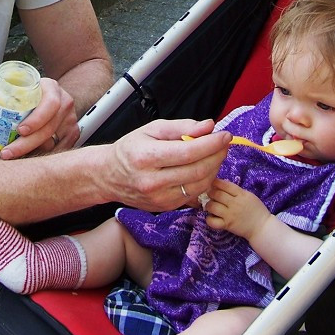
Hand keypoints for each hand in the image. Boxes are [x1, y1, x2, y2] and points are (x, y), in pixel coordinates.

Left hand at [0, 77, 79, 158]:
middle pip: (50, 127)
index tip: (20, 130)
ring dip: (33, 153)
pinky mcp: (71, 134)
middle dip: (28, 143)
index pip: (50, 104)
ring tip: (13, 158)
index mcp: (51, 88)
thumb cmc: (23, 92)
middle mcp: (64, 103)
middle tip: (8, 152)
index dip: (37, 119)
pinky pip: (59, 150)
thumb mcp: (7, 86)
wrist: (46, 96)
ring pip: (55, 142)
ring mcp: (70, 120)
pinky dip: (44, 157)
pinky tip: (27, 161)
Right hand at [107, 119, 230, 211]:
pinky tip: (204, 168)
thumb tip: (208, 126)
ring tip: (215, 154)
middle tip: (224, 144)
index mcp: (146, 157)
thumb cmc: (130, 149)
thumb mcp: (151, 130)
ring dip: (214, 169)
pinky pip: (194, 195)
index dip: (211, 144)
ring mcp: (159, 199)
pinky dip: (204, 181)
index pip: (188, 152)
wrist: (109, 176)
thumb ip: (181, 127)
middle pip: (197, 170)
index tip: (225, 135)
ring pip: (199, 186)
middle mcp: (152, 181)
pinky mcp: (165, 208)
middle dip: (217, 156)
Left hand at [205, 178, 271, 239]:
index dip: (216, 182)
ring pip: (213, 207)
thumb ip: (237, 191)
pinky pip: (213, 222)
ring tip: (210, 205)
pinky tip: (211, 217)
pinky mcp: (227, 225)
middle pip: (217, 194)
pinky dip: (209, 219)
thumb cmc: (256, 209)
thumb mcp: (249, 195)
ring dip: (208, 205)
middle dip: (211, 193)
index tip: (213, 183)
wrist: (261, 227)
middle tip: (210, 194)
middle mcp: (235, 204)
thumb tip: (222, 185)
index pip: (225, 185)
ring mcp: (230, 215)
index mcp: (241, 194)